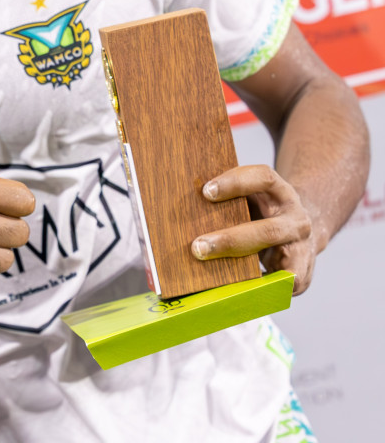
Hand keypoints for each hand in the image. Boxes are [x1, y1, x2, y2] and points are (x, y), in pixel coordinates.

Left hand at [193, 165, 315, 293]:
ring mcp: (301, 245)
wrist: (296, 224)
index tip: (206, 191)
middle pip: (267, 231)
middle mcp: (294, 217)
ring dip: (251, 277)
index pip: (262, 178)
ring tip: (219, 284)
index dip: (235, 183)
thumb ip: (221, 199)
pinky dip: (269, 292)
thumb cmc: (257, 207)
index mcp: (278, 190)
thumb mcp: (246, 193)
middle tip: (198, 248)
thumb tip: (170, 211)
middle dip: (230, 242)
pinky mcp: (304, 269)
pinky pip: (291, 285)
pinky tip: (244, 296)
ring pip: (284, 267)